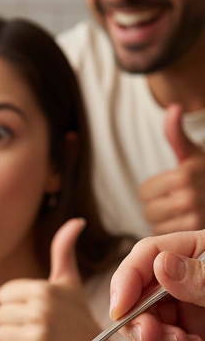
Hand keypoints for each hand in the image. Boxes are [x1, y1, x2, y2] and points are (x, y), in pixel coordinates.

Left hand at [0, 219, 103, 340]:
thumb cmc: (77, 316)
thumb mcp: (70, 282)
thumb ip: (64, 251)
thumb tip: (76, 221)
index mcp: (43, 289)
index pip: (3, 294)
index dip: (15, 302)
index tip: (34, 308)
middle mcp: (40, 311)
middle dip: (13, 321)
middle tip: (36, 326)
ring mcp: (37, 336)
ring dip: (13, 338)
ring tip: (36, 338)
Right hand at [109, 232, 204, 340]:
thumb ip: (201, 275)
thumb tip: (161, 264)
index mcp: (195, 252)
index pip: (146, 256)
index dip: (126, 280)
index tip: (120, 308)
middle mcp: (184, 280)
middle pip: (137, 296)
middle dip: (141, 322)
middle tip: (153, 338)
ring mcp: (185, 310)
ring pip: (146, 328)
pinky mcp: (189, 337)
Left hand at [139, 104, 204, 233]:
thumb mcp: (192, 153)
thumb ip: (176, 134)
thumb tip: (174, 107)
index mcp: (182, 175)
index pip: (144, 192)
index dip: (154, 189)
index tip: (171, 185)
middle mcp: (188, 196)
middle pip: (148, 210)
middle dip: (158, 204)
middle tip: (177, 197)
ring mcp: (193, 216)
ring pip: (156, 223)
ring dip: (165, 218)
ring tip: (183, 208)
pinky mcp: (195, 230)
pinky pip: (166, 233)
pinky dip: (173, 228)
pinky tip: (187, 219)